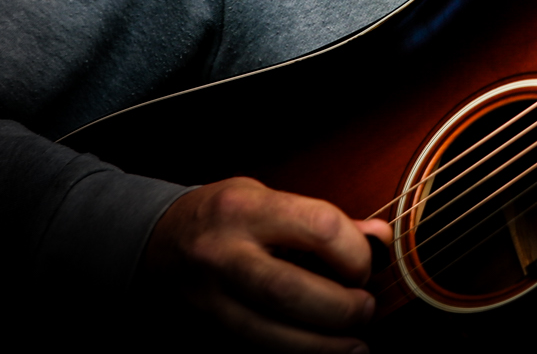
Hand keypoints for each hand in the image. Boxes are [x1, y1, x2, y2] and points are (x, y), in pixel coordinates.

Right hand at [139, 176, 393, 351]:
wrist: (157, 240)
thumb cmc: (224, 215)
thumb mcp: (269, 197)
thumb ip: (323, 219)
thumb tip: (379, 238)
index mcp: (245, 209)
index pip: (318, 228)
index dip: (354, 253)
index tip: (366, 264)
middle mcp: (222, 254)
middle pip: (290, 291)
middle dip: (340, 307)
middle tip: (365, 308)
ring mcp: (209, 297)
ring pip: (269, 334)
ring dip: (322, 345)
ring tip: (355, 343)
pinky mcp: (206, 329)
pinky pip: (256, 350)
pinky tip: (325, 352)